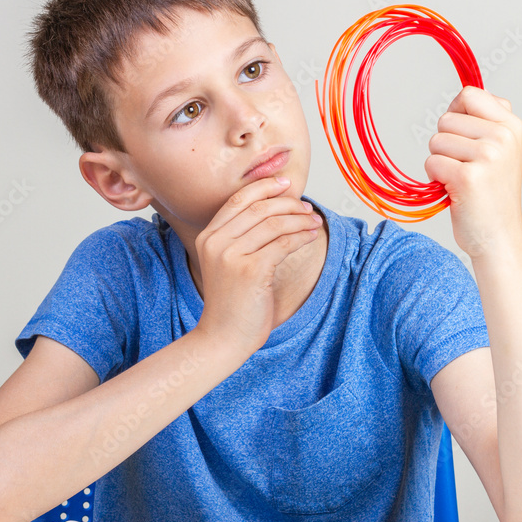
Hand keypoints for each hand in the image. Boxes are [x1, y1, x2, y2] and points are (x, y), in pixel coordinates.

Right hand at [192, 177, 321, 353]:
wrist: (223, 337)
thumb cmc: (232, 303)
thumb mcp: (228, 264)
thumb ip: (242, 238)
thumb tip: (276, 211)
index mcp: (208, 236)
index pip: (238, 200)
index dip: (265, 187)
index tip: (285, 184)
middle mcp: (216, 242)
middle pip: (259, 208)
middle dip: (288, 203)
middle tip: (306, 208)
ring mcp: (232, 256)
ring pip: (274, 224)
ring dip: (300, 220)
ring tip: (314, 222)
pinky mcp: (251, 270)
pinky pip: (284, 243)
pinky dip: (301, 236)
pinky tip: (311, 236)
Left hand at [424, 86, 521, 257]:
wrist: (497, 235)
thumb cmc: (491, 193)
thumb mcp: (501, 149)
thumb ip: (485, 121)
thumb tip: (462, 95)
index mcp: (512, 125)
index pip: (469, 94)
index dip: (456, 112)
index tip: (462, 135)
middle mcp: (503, 137)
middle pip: (446, 119)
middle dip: (445, 143)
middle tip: (464, 166)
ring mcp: (487, 156)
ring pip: (436, 141)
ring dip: (439, 162)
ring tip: (461, 179)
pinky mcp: (468, 177)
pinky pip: (431, 163)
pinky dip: (435, 178)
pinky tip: (454, 191)